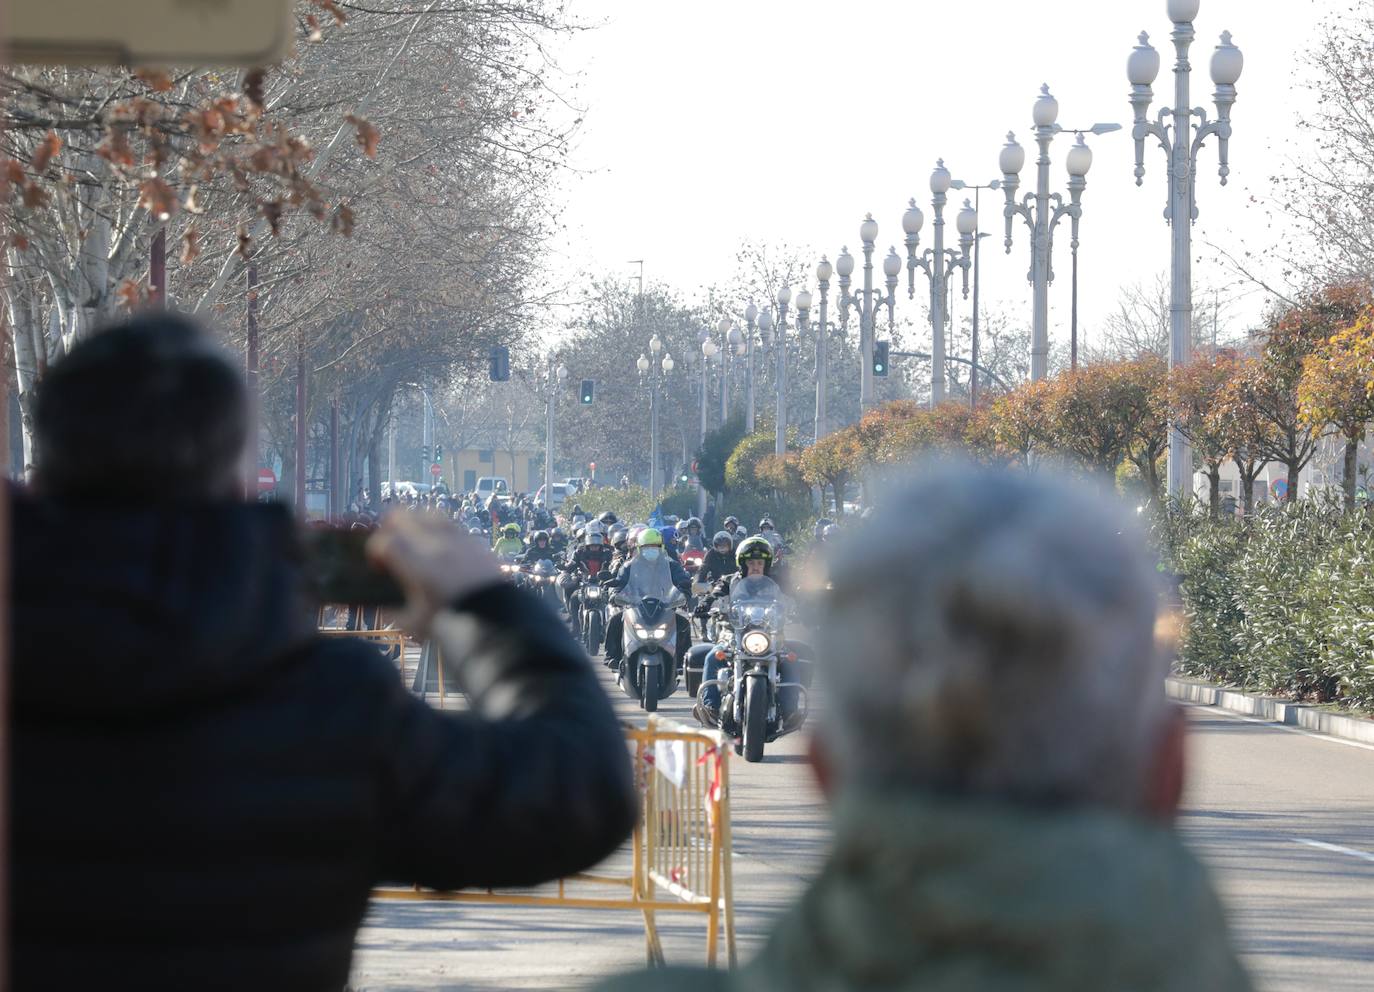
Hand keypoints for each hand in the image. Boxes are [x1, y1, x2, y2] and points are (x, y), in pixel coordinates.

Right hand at [367, 512, 502, 637]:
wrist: (496, 618)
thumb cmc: (451, 623)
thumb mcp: (413, 623)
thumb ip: (391, 610)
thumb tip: (378, 602)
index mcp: (417, 565)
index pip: (383, 541)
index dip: (374, 551)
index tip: (378, 566)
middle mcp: (435, 544)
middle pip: (400, 515)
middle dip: (388, 529)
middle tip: (391, 547)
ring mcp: (456, 538)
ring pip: (426, 512)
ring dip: (415, 524)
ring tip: (415, 542)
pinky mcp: (473, 539)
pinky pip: (450, 523)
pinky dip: (439, 530)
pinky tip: (439, 547)